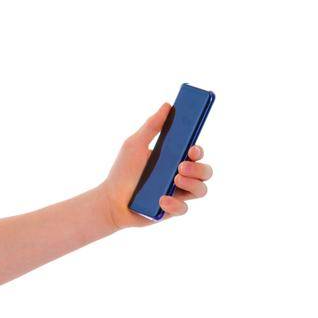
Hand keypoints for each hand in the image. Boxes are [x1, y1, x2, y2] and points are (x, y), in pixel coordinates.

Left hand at [98, 101, 213, 230]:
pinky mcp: (171, 211)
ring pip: (201, 190)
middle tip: (181, 165)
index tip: (192, 147)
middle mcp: (180, 176)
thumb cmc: (123, 172)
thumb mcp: (135, 145)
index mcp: (175, 158)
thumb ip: (152, 126)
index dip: (199, 150)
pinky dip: (174, 204)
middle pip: (206, 172)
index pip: (196, 153)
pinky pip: (183, 209)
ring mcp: (177, 194)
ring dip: (192, 183)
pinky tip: (161, 199)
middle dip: (199, 168)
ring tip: (174, 179)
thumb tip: (167, 105)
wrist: (111, 200)